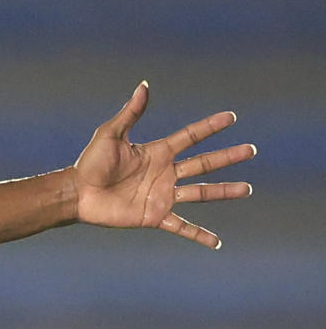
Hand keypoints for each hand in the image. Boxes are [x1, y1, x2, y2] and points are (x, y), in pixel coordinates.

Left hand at [72, 81, 255, 248]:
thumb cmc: (89, 163)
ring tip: (246, 189)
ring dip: (224, 191)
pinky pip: (182, 227)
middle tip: (251, 150)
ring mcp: (162, 196)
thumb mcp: (110, 135)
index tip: (231, 117)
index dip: (209, 127)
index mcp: (157, 153)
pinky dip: (199, 235)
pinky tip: (217, 243)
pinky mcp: (155, 216)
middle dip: (227, 157)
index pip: (190, 137)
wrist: (77, 194)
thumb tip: (144, 85)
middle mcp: (165, 174)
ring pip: (200, 193)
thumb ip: (131, 113)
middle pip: (203, 164)